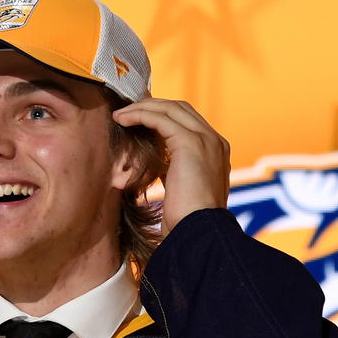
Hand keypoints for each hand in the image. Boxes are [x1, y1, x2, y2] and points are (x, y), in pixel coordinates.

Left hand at [112, 97, 230, 233]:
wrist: (198, 232)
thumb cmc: (187, 221)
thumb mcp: (184, 189)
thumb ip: (177, 172)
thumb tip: (160, 167)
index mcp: (217, 152)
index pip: (189, 122)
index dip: (163, 116)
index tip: (139, 120)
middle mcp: (214, 141)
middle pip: (180, 109)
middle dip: (152, 106)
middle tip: (127, 111)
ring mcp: (205, 139)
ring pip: (170, 109)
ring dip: (142, 108)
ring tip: (120, 115)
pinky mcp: (189, 142)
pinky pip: (160, 118)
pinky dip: (140, 115)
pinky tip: (123, 120)